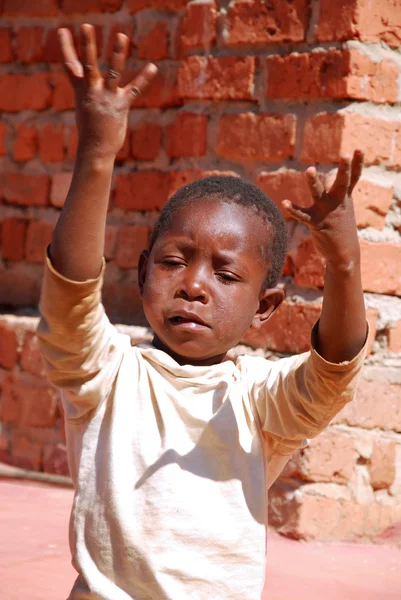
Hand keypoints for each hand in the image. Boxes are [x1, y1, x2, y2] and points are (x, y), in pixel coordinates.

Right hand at [59, 24, 157, 157]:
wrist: (95, 149)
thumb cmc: (90, 128)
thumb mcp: (84, 105)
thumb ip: (85, 88)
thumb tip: (82, 79)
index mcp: (81, 90)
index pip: (71, 65)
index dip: (66, 47)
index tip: (62, 30)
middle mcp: (92, 91)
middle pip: (88, 64)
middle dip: (87, 46)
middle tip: (85, 27)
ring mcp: (107, 98)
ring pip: (113, 72)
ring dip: (117, 54)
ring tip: (121, 36)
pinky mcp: (121, 106)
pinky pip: (134, 89)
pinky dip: (144, 78)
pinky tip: (153, 66)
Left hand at [283, 150, 363, 271]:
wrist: (343, 253)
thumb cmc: (341, 227)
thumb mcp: (342, 207)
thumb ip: (336, 190)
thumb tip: (328, 175)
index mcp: (345, 198)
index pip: (354, 178)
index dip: (357, 163)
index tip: (358, 148)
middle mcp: (338, 202)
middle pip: (342, 182)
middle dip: (344, 169)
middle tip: (345, 155)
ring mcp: (327, 212)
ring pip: (318, 193)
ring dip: (313, 181)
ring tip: (308, 170)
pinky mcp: (316, 223)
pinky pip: (302, 215)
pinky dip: (293, 209)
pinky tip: (285, 203)